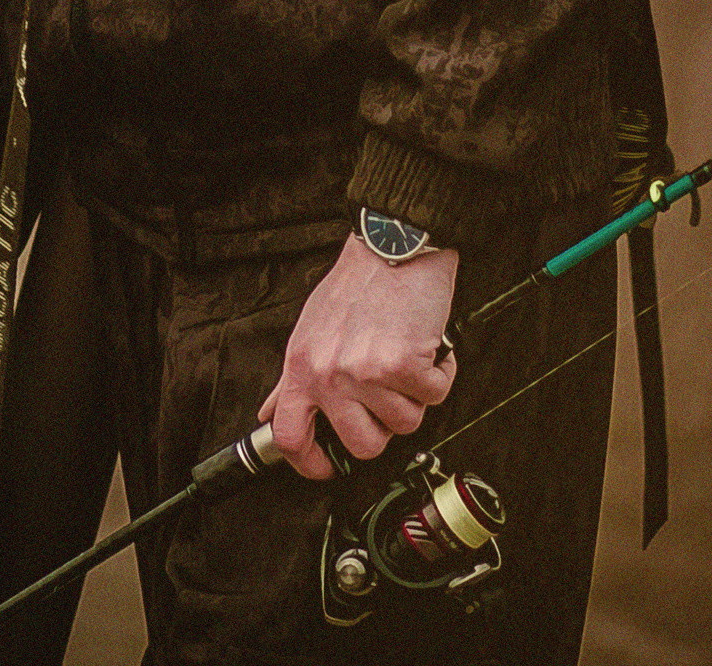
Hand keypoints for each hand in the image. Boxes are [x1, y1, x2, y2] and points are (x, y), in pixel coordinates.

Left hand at [256, 233, 458, 479]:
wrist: (394, 245)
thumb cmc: (358, 284)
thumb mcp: (311, 329)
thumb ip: (295, 377)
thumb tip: (272, 413)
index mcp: (301, 365)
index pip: (289, 437)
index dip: (309, 464)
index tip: (327, 467)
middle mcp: (328, 373)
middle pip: (362, 446)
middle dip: (384, 427)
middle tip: (387, 393)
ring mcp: (364, 372)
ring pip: (405, 424)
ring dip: (414, 396)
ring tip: (405, 358)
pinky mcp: (402, 365)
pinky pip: (434, 396)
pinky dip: (439, 374)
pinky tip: (426, 348)